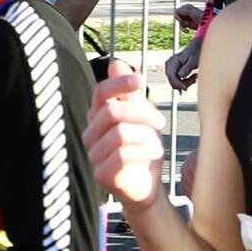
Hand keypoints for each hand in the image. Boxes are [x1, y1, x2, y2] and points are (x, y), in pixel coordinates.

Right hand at [90, 59, 169, 208]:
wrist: (147, 186)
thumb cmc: (142, 149)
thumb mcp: (141, 116)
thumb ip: (129, 93)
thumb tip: (116, 63)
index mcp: (97, 116)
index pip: (100, 92)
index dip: (119, 84)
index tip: (140, 81)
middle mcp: (90, 134)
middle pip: (112, 111)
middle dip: (142, 114)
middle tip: (160, 122)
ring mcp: (94, 155)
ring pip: (120, 133)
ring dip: (146, 135)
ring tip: (156, 142)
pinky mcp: (102, 174)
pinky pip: (122, 155)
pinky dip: (145, 150)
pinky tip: (154, 152)